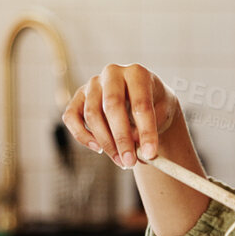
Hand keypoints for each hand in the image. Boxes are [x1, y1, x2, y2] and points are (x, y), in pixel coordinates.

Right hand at [62, 63, 180, 167]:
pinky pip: (72, 117)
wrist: (142, 99)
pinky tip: (99, 149)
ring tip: (121, 161)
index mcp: (137, 73)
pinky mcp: (79, 97)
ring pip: (92, 115)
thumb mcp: (162, 114)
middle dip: (121, 138)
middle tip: (130, 162)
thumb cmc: (154, 106)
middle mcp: (112, 74)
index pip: (141, 102)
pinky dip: (82, 136)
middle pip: (112, 106)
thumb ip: (150, 129)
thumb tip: (135, 147)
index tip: (150, 154)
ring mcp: (93, 84)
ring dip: (106, 143)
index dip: (146, 131)